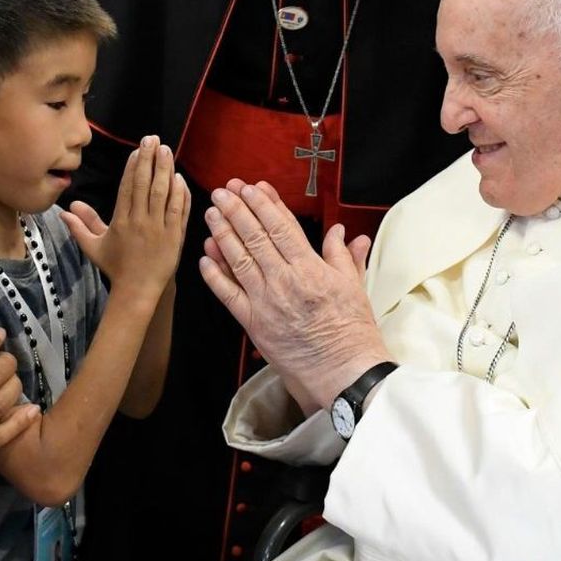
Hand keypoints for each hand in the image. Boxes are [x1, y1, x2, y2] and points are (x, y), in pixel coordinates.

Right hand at [63, 135, 189, 298]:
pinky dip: (180, 194)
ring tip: (166, 151)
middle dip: (149, 159)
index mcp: (121, 221)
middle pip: (145, 184)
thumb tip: (65, 210)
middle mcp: (140, 222)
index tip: (137, 149)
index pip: (127, 187)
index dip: (133, 166)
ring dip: (165, 170)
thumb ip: (80, 226)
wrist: (137, 291)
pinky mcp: (175, 237)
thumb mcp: (94, 247)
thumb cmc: (116, 268)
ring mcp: (159, 228)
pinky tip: (179, 178)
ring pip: (163, 194)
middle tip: (153, 139)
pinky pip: (179, 210)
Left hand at [198, 179, 387, 414]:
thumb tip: (342, 232)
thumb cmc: (352, 332)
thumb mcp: (354, 287)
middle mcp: (285, 281)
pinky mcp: (253, 324)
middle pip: (255, 237)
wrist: (343, 372)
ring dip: (222, 234)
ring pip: (238, 260)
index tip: (252, 187)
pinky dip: (215, 276)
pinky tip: (205, 257)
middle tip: (223, 192)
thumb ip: (344, 256)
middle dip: (237, 210)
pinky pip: (228, 295)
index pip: (282, 227)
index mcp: (310, 268)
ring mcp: (266, 302)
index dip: (265, 204)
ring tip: (211, 214)